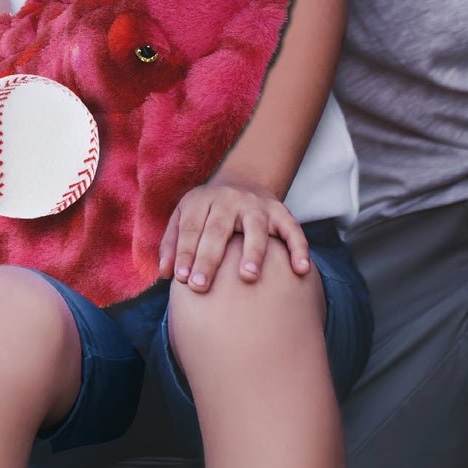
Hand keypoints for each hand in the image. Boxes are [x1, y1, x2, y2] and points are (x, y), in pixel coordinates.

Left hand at [158, 178, 311, 292]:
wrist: (243, 180)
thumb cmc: (208, 212)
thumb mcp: (185, 216)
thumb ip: (172, 243)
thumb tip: (166, 274)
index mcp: (203, 200)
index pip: (191, 228)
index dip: (185, 253)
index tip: (181, 280)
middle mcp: (229, 200)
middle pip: (218, 229)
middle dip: (209, 258)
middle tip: (201, 287)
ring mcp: (257, 205)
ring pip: (256, 227)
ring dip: (253, 251)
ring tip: (248, 277)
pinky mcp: (280, 211)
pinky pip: (292, 228)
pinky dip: (299, 247)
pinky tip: (301, 270)